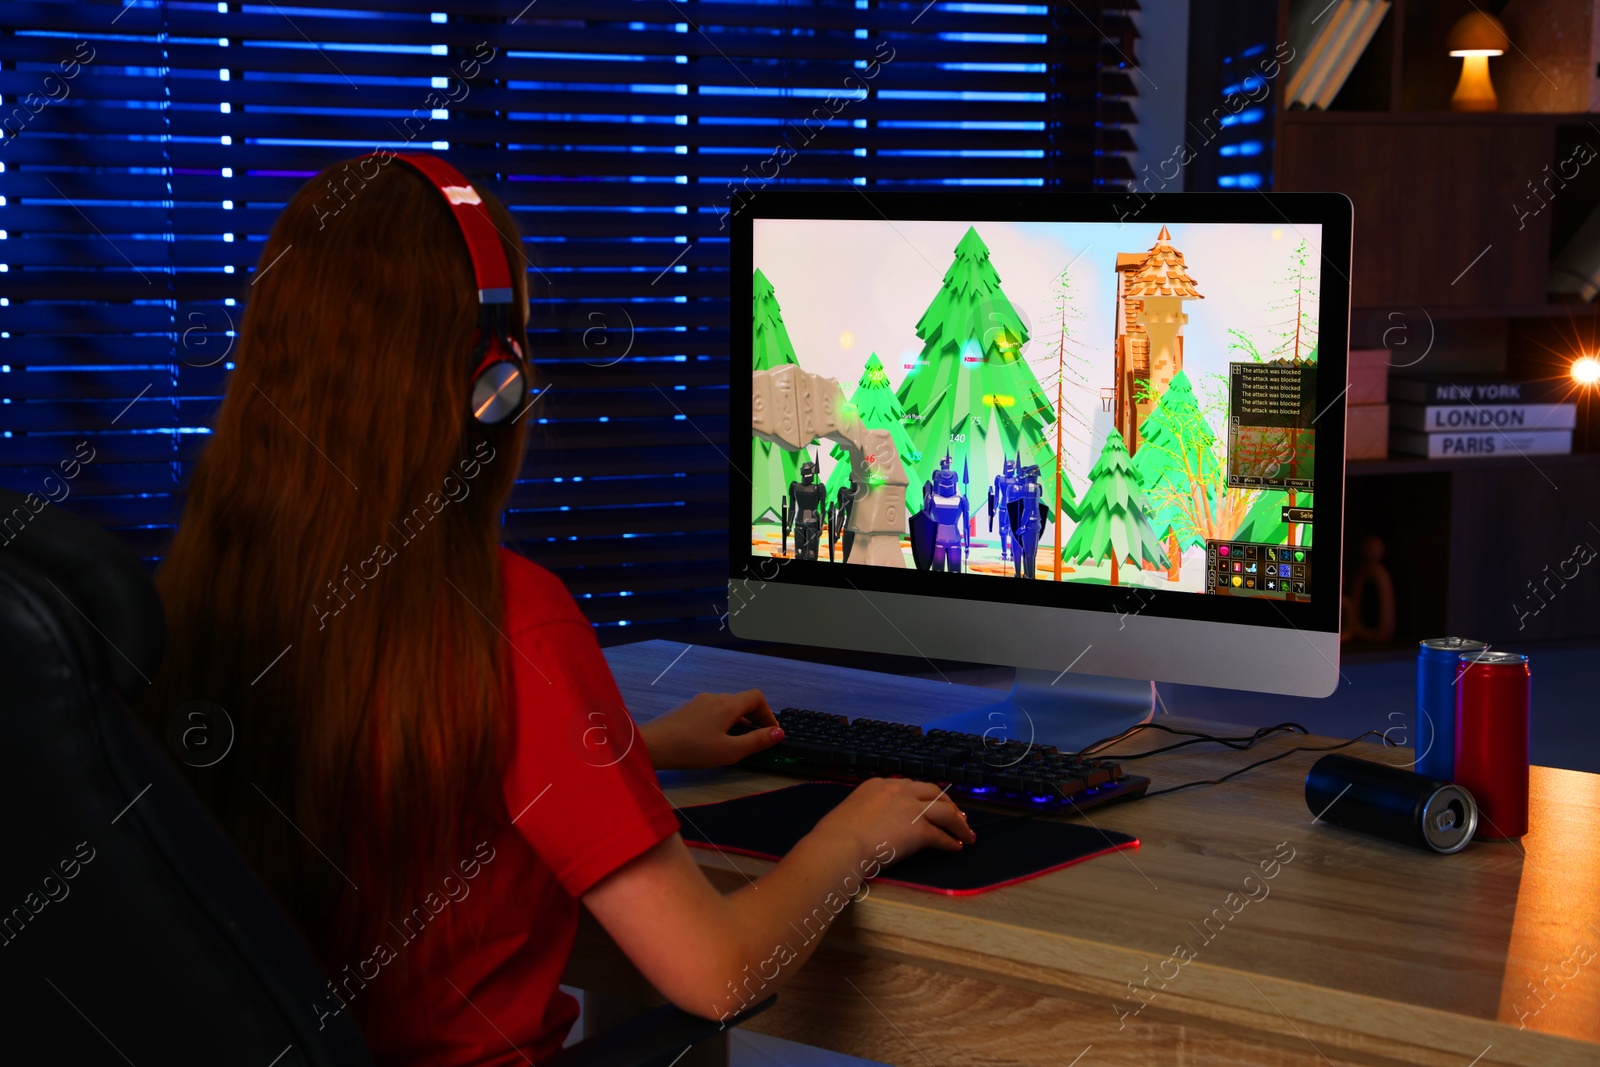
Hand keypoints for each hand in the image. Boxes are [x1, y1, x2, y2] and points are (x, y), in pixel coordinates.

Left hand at [639, 689, 782, 770]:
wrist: (653, 745)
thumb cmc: (694, 749)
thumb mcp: (730, 751)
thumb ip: (756, 741)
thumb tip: (779, 732)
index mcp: (728, 705)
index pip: (756, 697)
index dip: (768, 713)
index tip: (771, 731)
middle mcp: (714, 697)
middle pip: (741, 700)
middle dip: (754, 716)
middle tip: (758, 736)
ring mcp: (698, 702)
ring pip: (725, 706)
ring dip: (737, 719)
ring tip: (738, 738)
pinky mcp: (686, 709)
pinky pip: (711, 710)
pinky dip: (722, 720)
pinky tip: (714, 737)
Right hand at [808, 777, 973, 863]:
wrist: (839, 845)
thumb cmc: (835, 835)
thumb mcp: (850, 811)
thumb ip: (865, 811)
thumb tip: (869, 824)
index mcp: (878, 784)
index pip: (910, 786)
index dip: (924, 795)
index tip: (931, 803)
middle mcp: (898, 790)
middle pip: (933, 791)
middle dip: (947, 803)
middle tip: (957, 815)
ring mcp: (911, 808)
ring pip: (945, 811)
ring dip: (958, 823)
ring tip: (966, 834)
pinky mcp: (919, 829)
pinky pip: (941, 835)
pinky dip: (950, 841)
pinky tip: (955, 847)